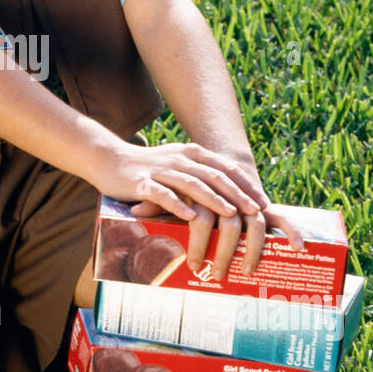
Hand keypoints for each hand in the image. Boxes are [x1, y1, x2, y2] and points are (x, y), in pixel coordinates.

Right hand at [97, 141, 268, 224]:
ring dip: (214, 200)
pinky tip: (190, 217)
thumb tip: (228, 199)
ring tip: (231, 214)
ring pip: (192, 184)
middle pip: (214, 176)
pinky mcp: (142, 182)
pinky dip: (178, 205)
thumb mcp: (177, 167)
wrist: (108, 160)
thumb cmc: (147, 170)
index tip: (264, 202)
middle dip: (238, 194)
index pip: (225, 168)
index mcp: (191, 154)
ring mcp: (161, 170)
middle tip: (256, 211)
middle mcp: (180, 159)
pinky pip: (162, 194)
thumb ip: (199, 177)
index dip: (246, 184)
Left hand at [128, 195, 304, 280]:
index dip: (198, 243)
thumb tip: (135, 212)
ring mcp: (246, 201)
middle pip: (229, 225)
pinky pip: (281, 217)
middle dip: (224, 252)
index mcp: (203, 194)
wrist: (209, 165)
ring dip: (252, 249)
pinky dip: (291, 230)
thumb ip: (156, 203)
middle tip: (219, 276)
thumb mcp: (169, 194)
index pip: (202, 219)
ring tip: (248, 271)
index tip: (195, 265)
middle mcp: (227, 197)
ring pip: (254, 224)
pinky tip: (299, 247)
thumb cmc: (185, 188)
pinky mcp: (262, 206)